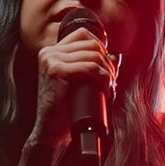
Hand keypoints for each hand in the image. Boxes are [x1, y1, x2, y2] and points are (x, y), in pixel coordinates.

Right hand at [31, 27, 116, 147]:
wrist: (50, 131)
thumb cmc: (65, 110)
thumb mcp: (78, 83)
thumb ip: (92, 66)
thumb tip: (116, 56)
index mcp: (51, 52)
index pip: (82, 34)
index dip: (100, 45)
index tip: (107, 64)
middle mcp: (49, 53)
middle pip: (90, 43)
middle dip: (106, 59)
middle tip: (112, 78)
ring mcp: (51, 61)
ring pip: (92, 54)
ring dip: (107, 69)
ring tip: (110, 84)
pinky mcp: (57, 72)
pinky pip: (89, 67)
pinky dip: (102, 75)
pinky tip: (106, 85)